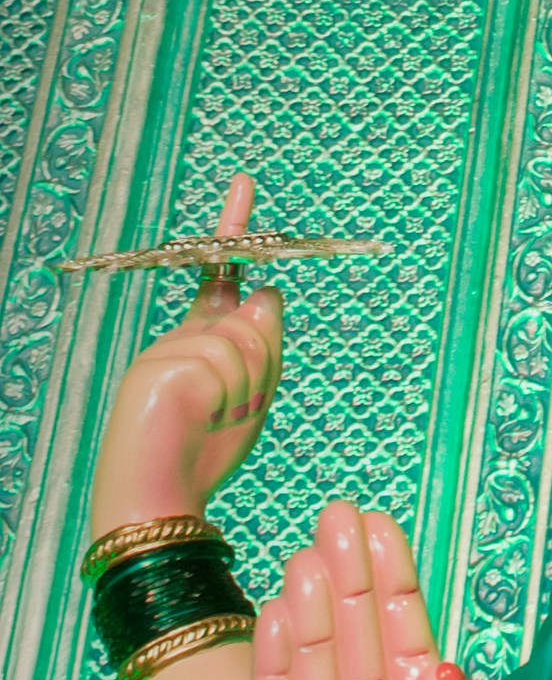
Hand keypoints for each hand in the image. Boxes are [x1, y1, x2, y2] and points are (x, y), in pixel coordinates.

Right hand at [89, 173, 283, 532]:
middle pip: (257, 316)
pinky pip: (224, 365)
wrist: (157, 496)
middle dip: (265, 362)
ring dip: (247, 387)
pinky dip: (227, 397)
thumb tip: (265, 293)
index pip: (222, 274)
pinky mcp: (160, 365)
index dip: (234, 229)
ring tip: (215, 417)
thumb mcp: (250, 396)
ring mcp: (169, 347)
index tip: (244, 183)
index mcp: (202, 336)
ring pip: (245, 343)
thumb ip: (262, 345)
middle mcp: (183, 334)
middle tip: (237, 407)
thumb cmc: (204, 450)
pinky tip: (200, 417)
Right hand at [247, 502, 509, 679]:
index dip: (400, 593)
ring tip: (311, 549)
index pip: (414, 656)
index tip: (385, 531)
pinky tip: (280, 612)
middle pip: (362, 650)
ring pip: (317, 675)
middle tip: (342, 513)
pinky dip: (277, 666)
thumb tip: (437, 665)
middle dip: (354, 583)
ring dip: (313, 612)